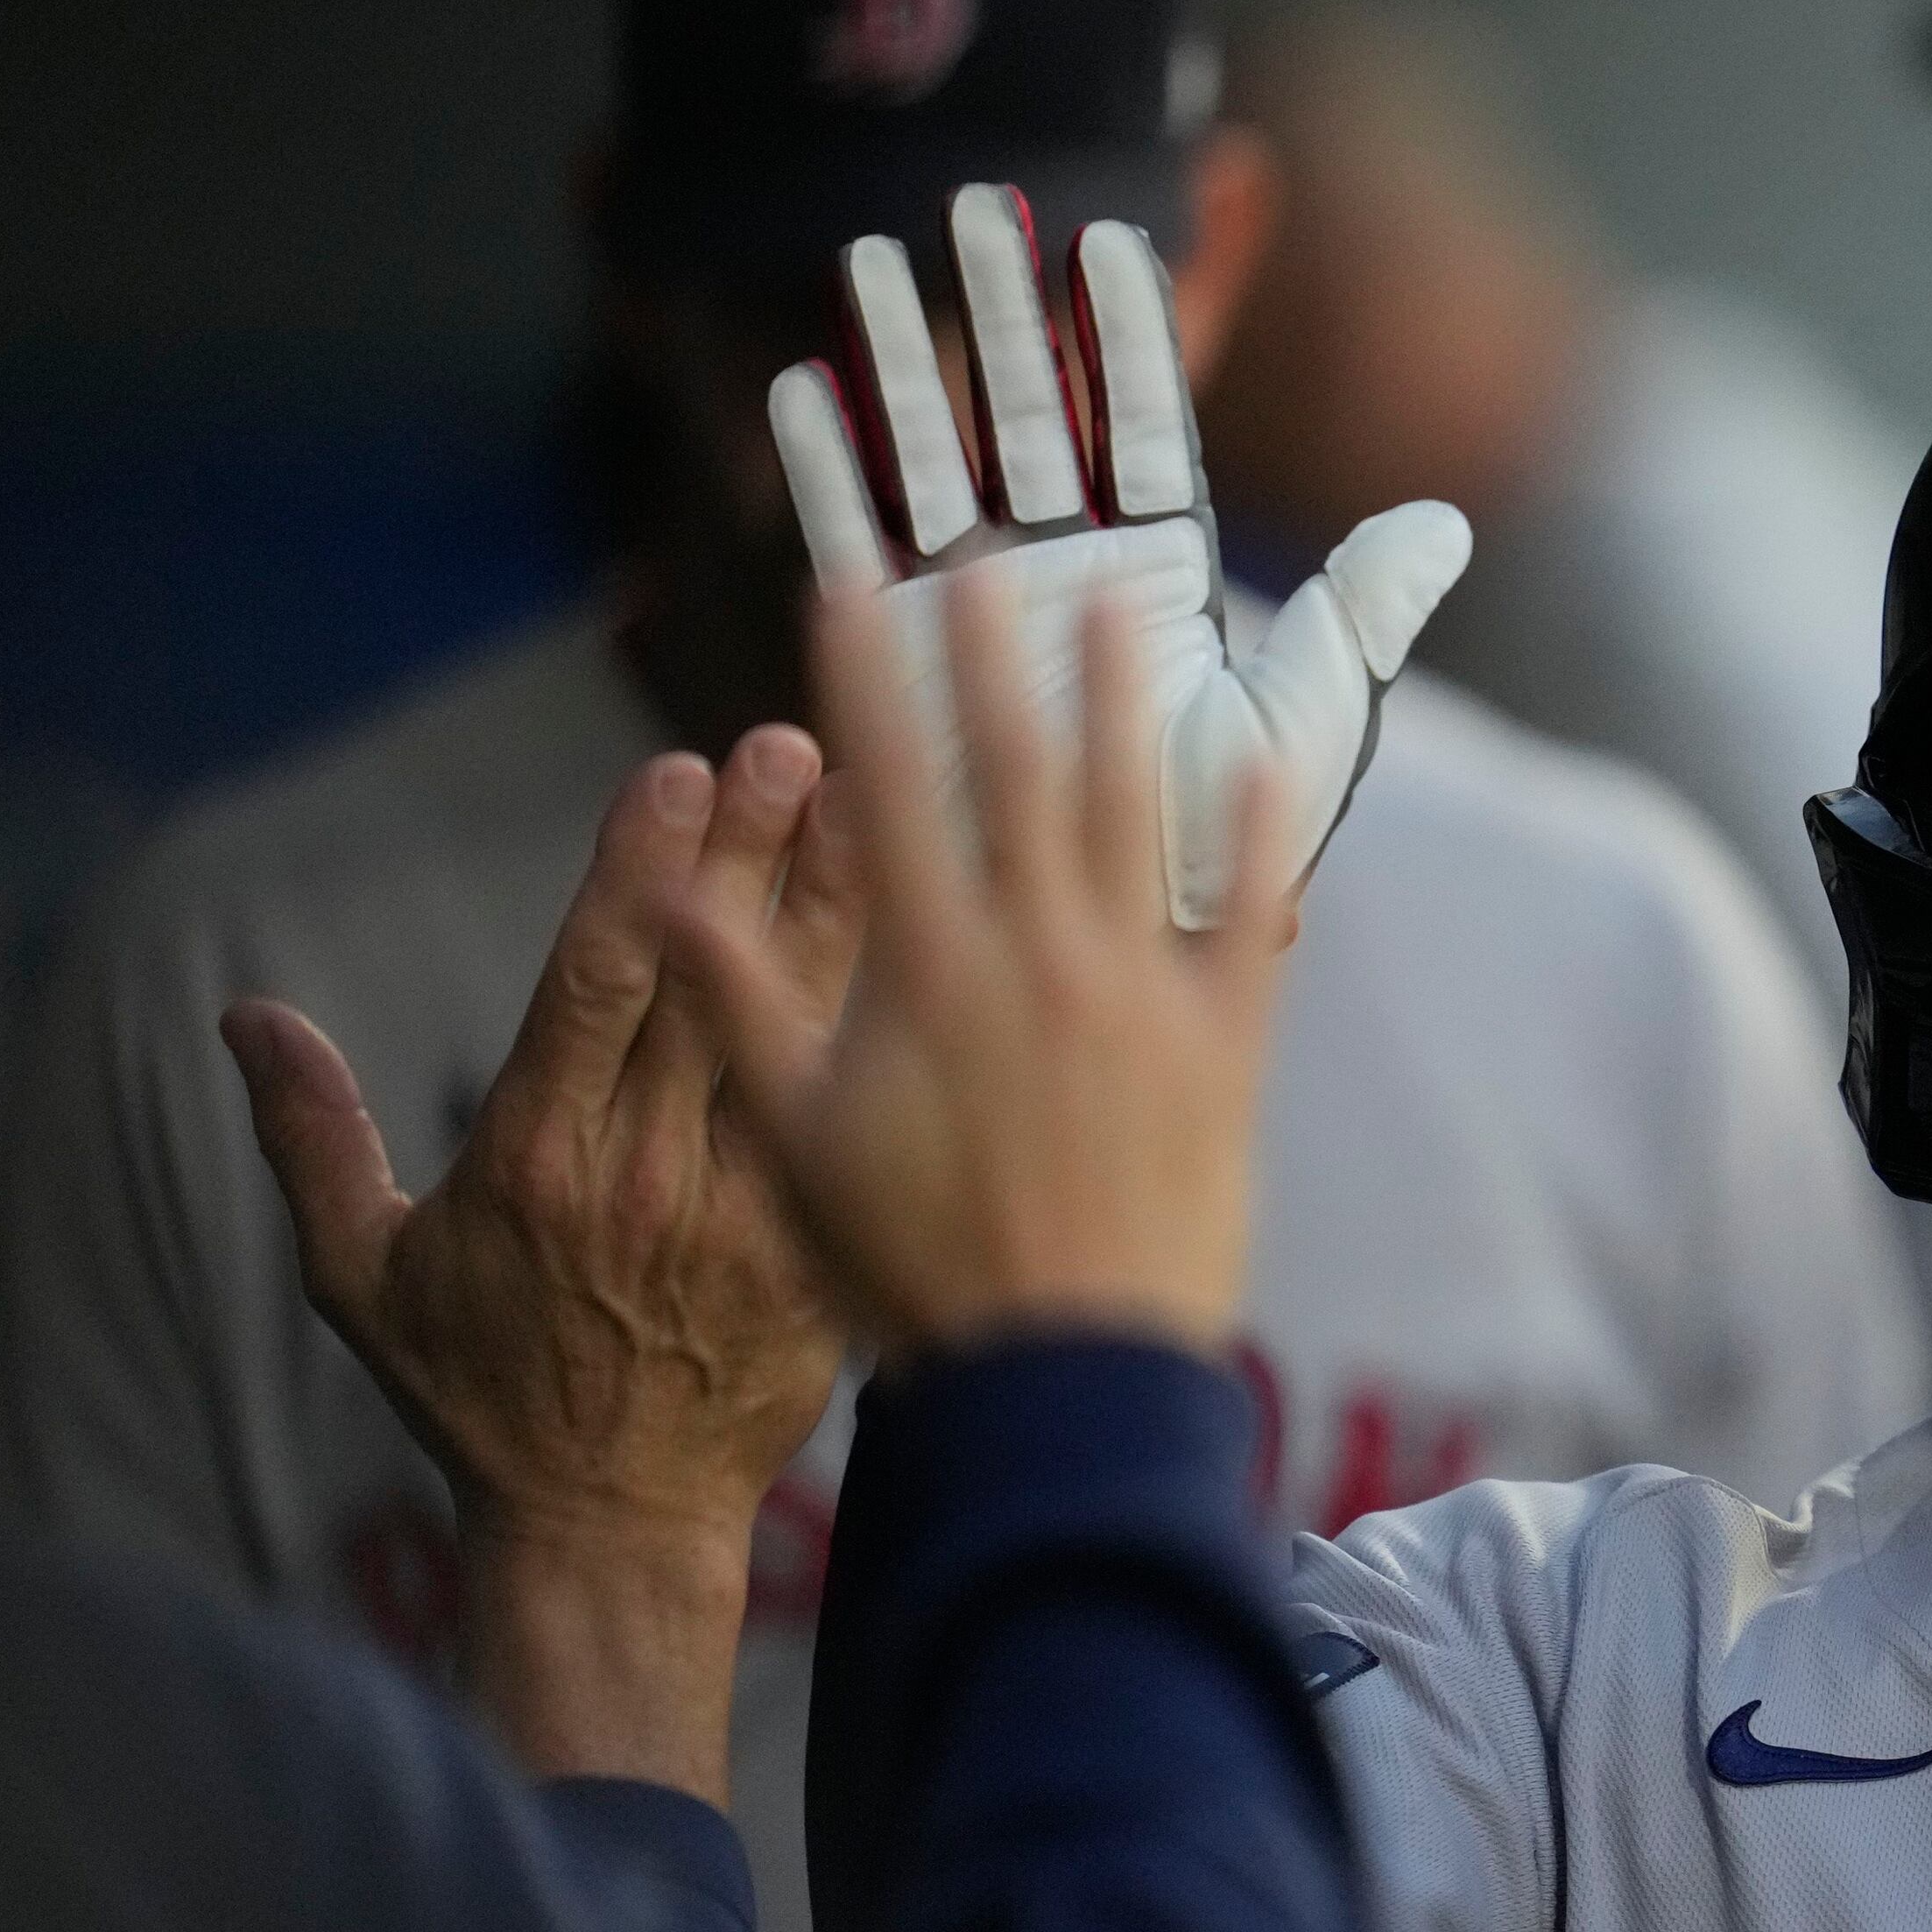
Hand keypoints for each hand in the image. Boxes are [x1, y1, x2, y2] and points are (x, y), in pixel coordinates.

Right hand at [225, 728, 863, 1791]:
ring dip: (838, 913)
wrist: (614, 1523)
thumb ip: (314, 1137)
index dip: (641, 871)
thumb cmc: (484, 1394)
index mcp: (540, 1158)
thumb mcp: (365, 1275)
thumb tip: (248, 1020)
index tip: (677, 773)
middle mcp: (651, 1174)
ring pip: (807, 1037)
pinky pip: (876, 1123)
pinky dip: (909, 1030)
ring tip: (880, 799)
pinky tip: (945, 943)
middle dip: (755, 857)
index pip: (597, 982)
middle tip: (794, 748)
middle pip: (713, 984)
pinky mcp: (826, 1254)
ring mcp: (750, 1214)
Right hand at [671, 572, 1293, 1360]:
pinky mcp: (1224, 1048)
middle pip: (1016, 775)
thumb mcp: (792, 1141)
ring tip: (1121, 608)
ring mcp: (1141, 997)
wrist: (1059, 1377)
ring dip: (1125, 703)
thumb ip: (737, 1002)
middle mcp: (1039, 961)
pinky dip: (1256, 833)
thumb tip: (668, 887)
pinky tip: (1262, 753)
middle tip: (993, 554)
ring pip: (1132, 818)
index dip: (866, 681)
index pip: (888, 793)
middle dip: (998, 656)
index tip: (853, 586)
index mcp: (927, 976)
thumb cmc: (911, 1274)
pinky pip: (1248, 918)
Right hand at [765, 182, 1469, 926]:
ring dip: (904, 360)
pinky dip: (831, 480)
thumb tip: (1445, 522)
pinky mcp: (918, 668)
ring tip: (865, 258)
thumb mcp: (1307, 722)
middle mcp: (1069, 580)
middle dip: (1006, 311)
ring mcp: (988, 616)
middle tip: (974, 200)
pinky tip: (800, 397)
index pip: (1148, 428)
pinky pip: (864, 559)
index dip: (1133, 336)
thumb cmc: (1226, 856)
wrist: (1134, 954)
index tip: (1113, 240)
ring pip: (940, 461)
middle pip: (1036, 417)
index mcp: (1160, 577)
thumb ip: (1363, 611)